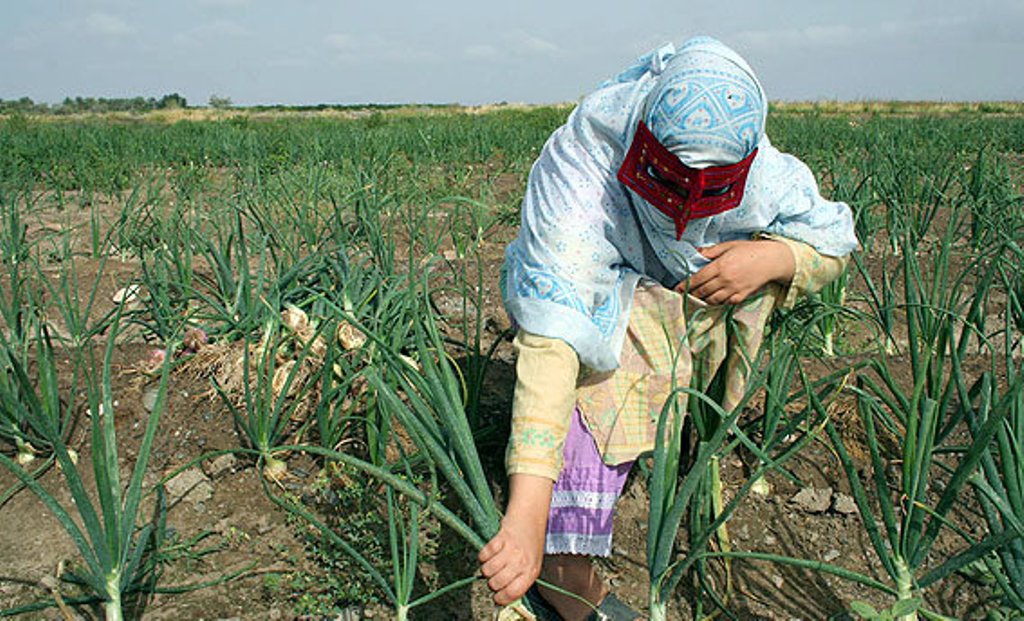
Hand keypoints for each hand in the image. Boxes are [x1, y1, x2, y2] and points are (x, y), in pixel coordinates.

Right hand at [478, 474, 551, 604]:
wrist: (530, 517)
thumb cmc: (531, 543)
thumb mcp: (532, 565)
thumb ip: (520, 580)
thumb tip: (503, 597)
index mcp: (531, 572)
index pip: (513, 593)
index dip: (501, 598)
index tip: (496, 597)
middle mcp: (522, 562)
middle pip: (496, 583)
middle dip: (492, 582)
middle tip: (495, 576)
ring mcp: (511, 550)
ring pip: (487, 570)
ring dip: (486, 569)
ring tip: (493, 563)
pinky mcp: (501, 538)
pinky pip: (484, 555)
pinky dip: (483, 556)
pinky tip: (491, 552)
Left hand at [676, 239, 793, 304]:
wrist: (772, 260)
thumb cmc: (750, 250)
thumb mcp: (729, 245)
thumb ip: (711, 251)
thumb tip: (697, 253)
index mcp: (720, 265)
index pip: (698, 278)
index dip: (685, 285)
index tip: (677, 288)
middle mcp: (725, 279)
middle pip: (702, 291)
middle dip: (691, 294)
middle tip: (685, 294)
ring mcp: (733, 289)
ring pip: (712, 300)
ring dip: (702, 299)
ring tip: (697, 297)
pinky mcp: (741, 296)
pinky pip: (724, 303)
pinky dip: (716, 302)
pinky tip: (713, 298)